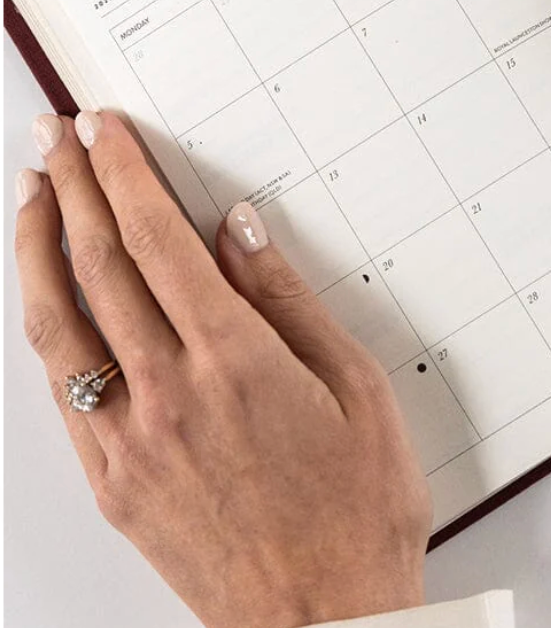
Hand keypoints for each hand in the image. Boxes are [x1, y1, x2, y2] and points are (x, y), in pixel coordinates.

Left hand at [14, 111, 431, 627]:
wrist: (322, 622)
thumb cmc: (356, 511)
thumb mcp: (355, 388)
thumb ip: (288, 300)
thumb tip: (240, 231)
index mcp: (234, 364)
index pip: (157, 243)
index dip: (122, 177)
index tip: (103, 133)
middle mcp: (167, 397)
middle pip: (98, 269)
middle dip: (69, 190)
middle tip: (52, 138)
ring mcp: (128, 444)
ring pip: (57, 326)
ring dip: (35, 250)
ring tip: (30, 197)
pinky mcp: (112, 484)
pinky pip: (62, 390)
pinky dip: (47, 327)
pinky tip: (49, 298)